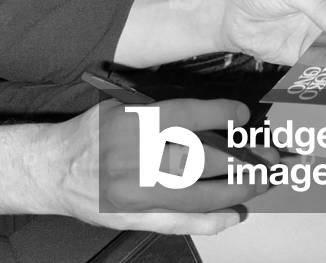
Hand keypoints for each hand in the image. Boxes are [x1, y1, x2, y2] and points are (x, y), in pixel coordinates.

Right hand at [48, 98, 272, 233]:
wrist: (55, 169)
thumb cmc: (91, 132)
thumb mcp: (120, 104)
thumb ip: (159, 107)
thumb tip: (210, 111)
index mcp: (133, 123)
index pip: (187, 116)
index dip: (221, 114)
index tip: (244, 114)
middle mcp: (137, 159)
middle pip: (203, 158)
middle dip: (243, 157)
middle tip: (270, 155)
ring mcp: (138, 194)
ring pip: (201, 193)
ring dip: (239, 188)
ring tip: (264, 181)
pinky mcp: (137, 219)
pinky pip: (183, 222)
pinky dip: (214, 220)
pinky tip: (238, 213)